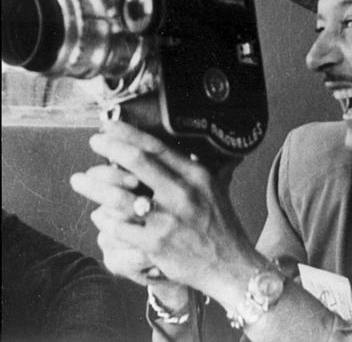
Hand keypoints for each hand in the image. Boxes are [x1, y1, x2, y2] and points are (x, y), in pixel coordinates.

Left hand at [71, 121, 259, 301]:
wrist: (230, 265)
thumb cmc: (221, 227)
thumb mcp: (217, 190)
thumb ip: (199, 170)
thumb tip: (188, 151)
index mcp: (197, 176)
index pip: (157, 146)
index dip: (128, 133)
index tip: (109, 126)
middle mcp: (182, 193)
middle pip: (136, 161)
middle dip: (109, 147)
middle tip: (94, 141)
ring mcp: (167, 219)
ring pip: (119, 195)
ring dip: (93, 186)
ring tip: (80, 180)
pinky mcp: (155, 244)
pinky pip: (118, 227)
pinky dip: (104, 219)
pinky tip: (99, 215)